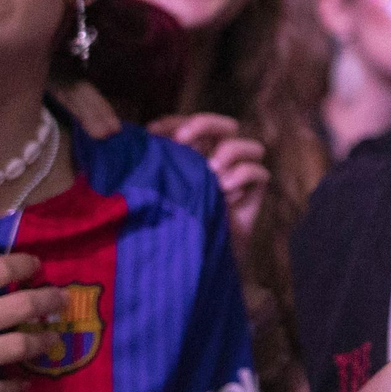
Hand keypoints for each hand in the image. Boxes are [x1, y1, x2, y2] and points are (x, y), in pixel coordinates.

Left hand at [148, 113, 269, 258]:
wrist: (192, 269)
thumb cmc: (168, 232)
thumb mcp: (152, 197)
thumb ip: (147, 172)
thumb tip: (132, 142)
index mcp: (190, 158)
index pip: (186, 124)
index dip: (172, 122)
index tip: (152, 133)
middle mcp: (215, 162)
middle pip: (222, 124)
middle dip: (205, 124)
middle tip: (183, 140)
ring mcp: (237, 178)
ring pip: (249, 145)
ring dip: (229, 152)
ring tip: (212, 173)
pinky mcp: (253, 195)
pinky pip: (259, 173)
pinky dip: (241, 178)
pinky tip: (224, 196)